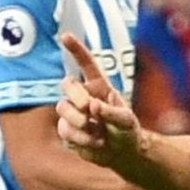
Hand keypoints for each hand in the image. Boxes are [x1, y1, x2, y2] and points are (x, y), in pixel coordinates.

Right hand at [58, 33, 141, 166]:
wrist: (122, 153)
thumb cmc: (128, 131)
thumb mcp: (127, 121)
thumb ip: (111, 111)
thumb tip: (92, 106)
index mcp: (100, 86)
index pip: (87, 64)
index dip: (76, 49)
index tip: (65, 36)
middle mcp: (84, 95)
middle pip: (68, 84)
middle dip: (76, 96)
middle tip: (89, 110)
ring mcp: (73, 112)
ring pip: (62, 108)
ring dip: (79, 121)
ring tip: (98, 132)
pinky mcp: (68, 129)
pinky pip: (64, 129)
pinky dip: (80, 138)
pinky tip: (95, 142)